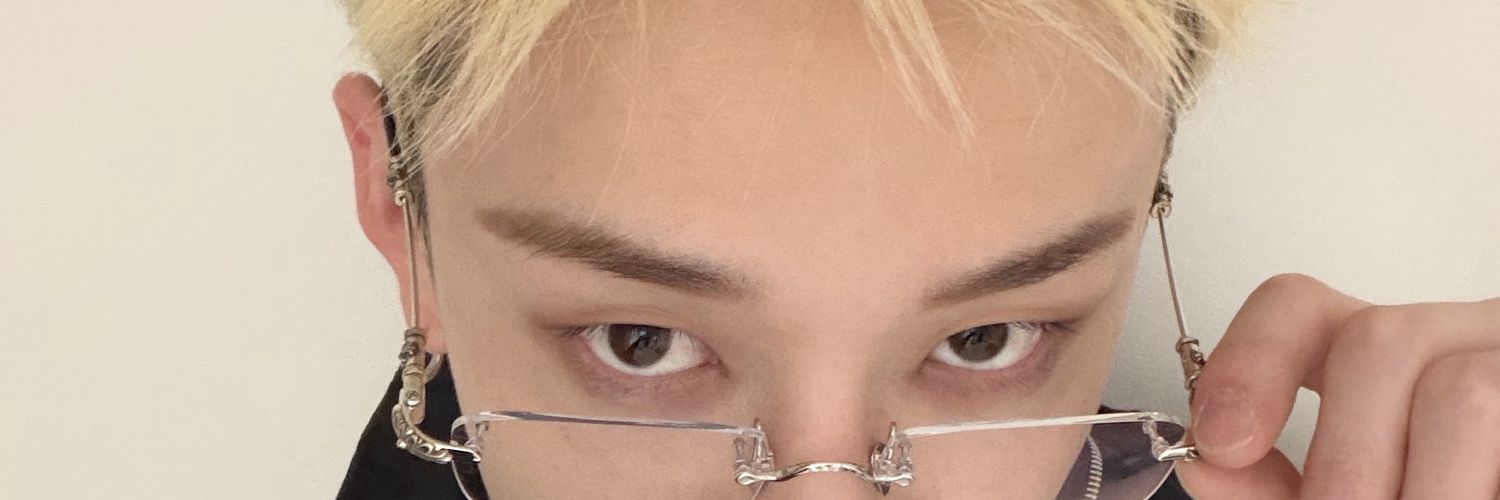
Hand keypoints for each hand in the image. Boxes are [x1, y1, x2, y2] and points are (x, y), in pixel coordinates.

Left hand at [1175, 273, 1499, 498]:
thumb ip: (1278, 485)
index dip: (1250, 362)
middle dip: (1342, 466)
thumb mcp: (1357, 487)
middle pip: (1376, 344)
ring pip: (1464, 392)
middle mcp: (1461, 338)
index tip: (1221, 443)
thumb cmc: (1443, 484)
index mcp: (1387, 355)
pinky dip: (1478, 490)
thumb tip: (1209, 466)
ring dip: (1421, 492)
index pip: (1297, 305)